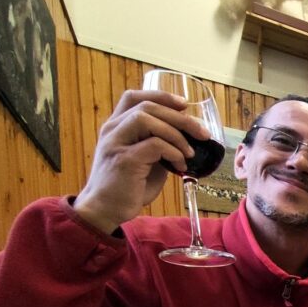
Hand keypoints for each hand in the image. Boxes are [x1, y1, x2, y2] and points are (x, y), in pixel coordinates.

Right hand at [73, 90, 210, 235]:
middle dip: (180, 117)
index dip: (160, 96)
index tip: (184, 104)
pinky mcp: (124, 160)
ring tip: (190, 152)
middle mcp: (112, 130)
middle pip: (147, 106)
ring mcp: (116, 143)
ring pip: (147, 119)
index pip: (134, 97)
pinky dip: (173, 152)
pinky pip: (153, 144)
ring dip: (176, 134)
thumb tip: (185, 139)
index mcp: (116, 127)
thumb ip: (157, 146)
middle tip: (202, 133)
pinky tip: (180, 164)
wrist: (105, 210)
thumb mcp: (145, 161)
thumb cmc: (127, 187)